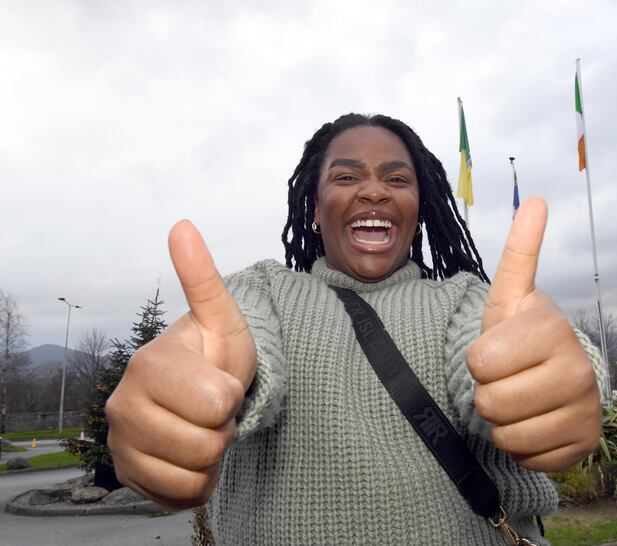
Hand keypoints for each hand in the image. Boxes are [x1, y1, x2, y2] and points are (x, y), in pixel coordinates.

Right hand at [106, 220, 255, 507]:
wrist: (199, 392)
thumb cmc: (214, 354)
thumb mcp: (222, 317)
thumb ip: (203, 278)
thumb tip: (182, 225)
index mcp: (149, 365)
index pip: (218, 404)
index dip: (232, 396)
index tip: (220, 381)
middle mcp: (123, 406)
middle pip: (207, 445)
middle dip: (222, 427)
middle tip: (213, 409)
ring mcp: (122, 444)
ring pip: (194, 474)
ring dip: (212, 456)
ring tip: (202, 427)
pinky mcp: (129, 475)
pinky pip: (181, 497)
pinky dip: (198, 482)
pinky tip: (190, 454)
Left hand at [467, 197, 600, 471]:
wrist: (549, 379)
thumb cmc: (519, 338)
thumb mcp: (510, 298)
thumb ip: (519, 253)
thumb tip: (536, 199)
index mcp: (552, 329)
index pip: (480, 362)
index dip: (478, 360)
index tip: (497, 350)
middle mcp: (578, 369)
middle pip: (491, 403)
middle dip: (488, 392)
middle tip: (507, 378)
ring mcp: (586, 410)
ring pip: (507, 435)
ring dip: (502, 421)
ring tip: (519, 399)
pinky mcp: (585, 445)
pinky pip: (528, 459)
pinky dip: (522, 446)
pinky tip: (535, 422)